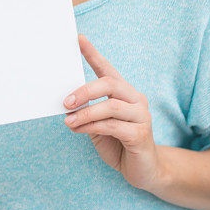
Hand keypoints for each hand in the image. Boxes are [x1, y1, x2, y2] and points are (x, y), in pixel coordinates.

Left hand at [63, 33, 163, 192]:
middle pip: (109, 84)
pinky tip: (80, 130)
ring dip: (85, 113)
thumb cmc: (118, 143)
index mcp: (124, 92)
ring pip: (110, 106)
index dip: (92, 54)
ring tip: (68, 121)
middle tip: (65, 102)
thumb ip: (87, 110)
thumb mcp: (98, 124)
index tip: (78, 39)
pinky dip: (92, 126)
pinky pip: (112, 126)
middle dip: (84, 91)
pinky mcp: (141, 134)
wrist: (144, 171)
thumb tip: (65, 103)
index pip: (107, 69)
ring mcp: (141, 116)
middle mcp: (136, 99)